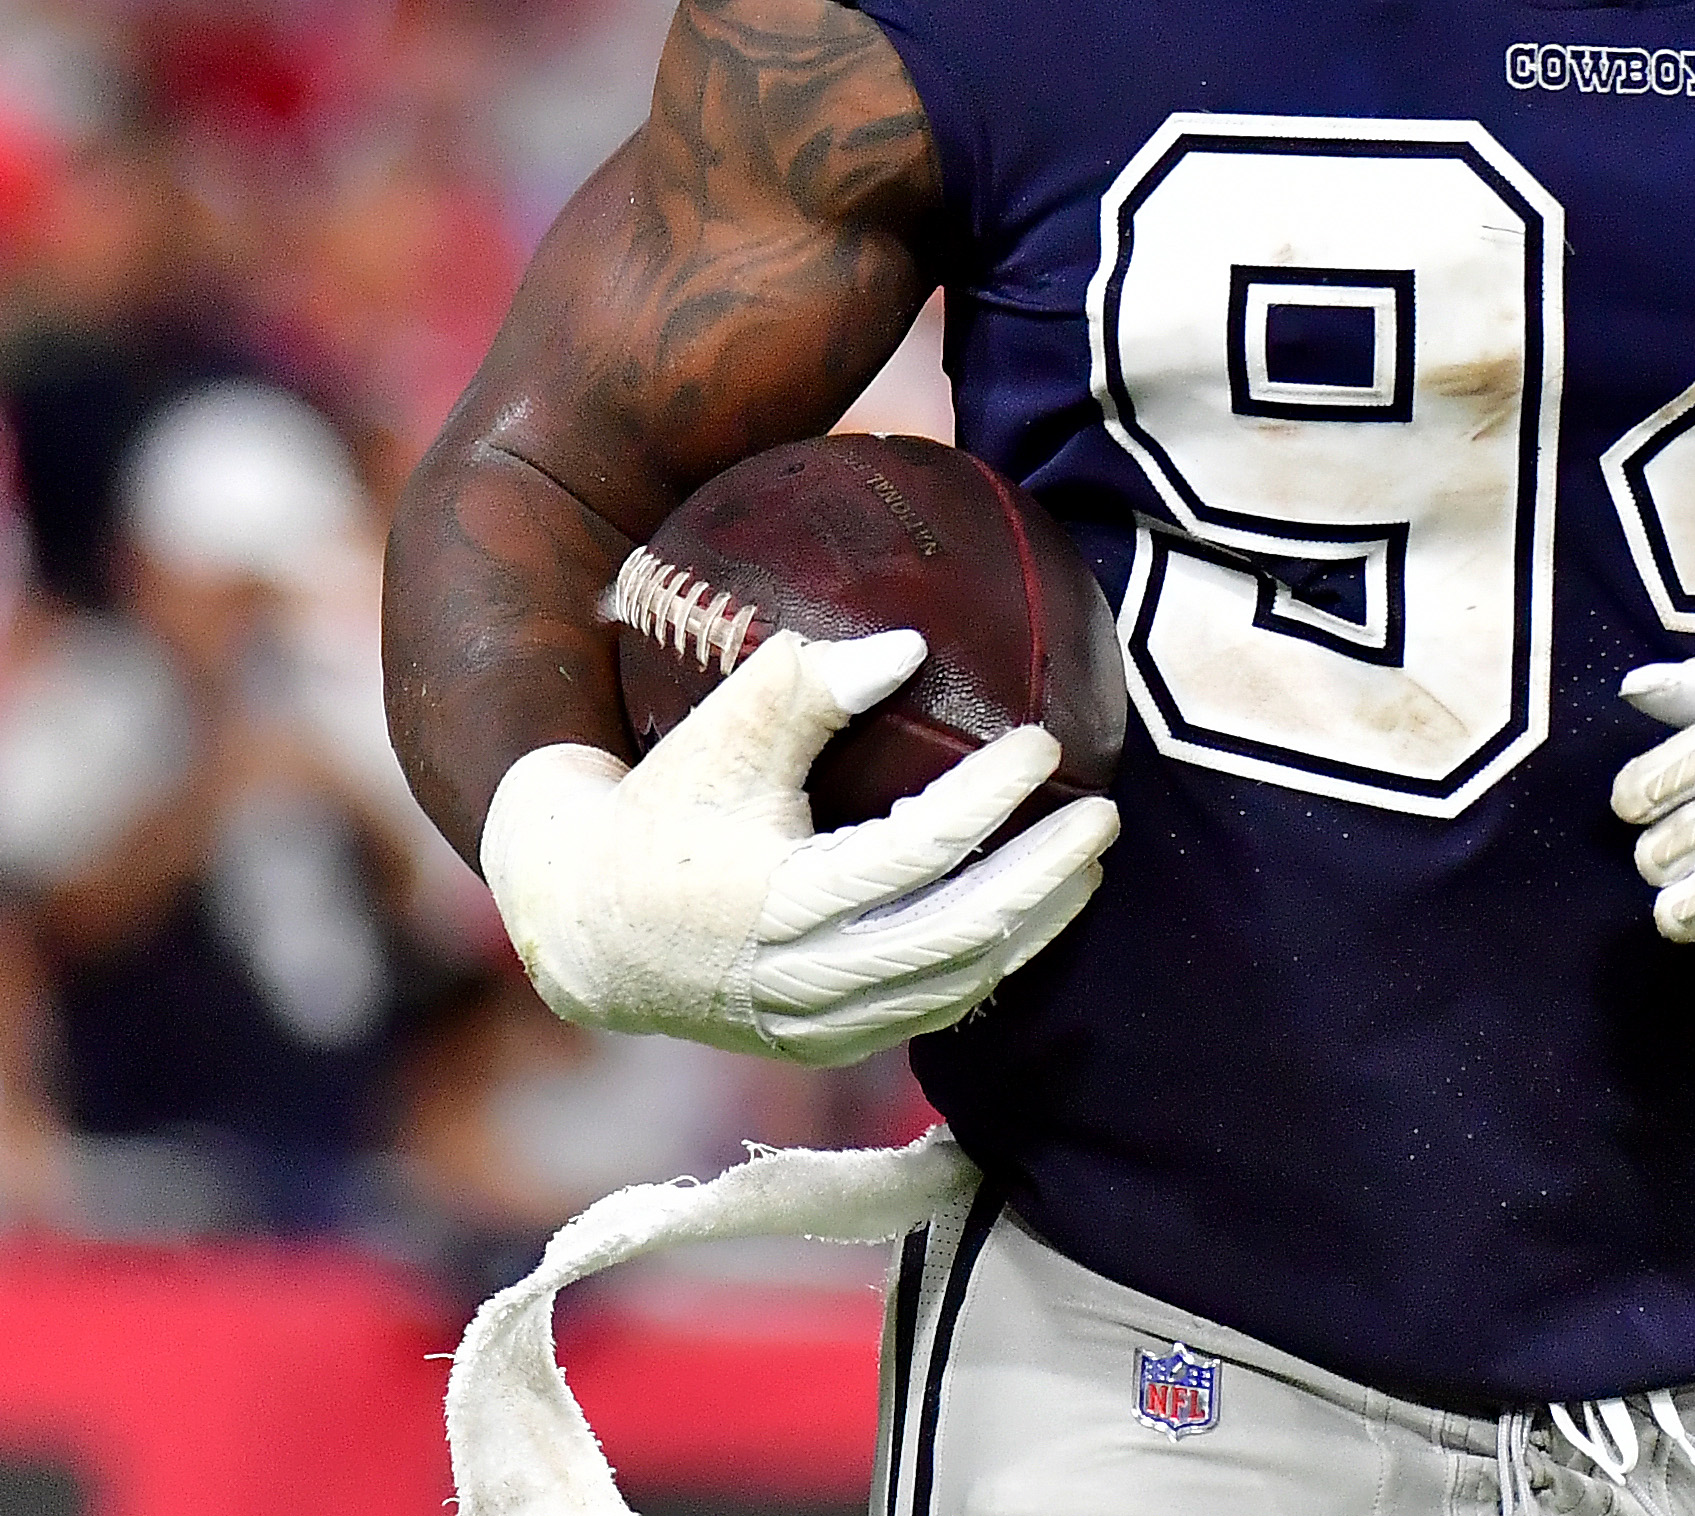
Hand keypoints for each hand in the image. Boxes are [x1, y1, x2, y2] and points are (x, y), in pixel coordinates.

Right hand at [479, 626, 1115, 1065]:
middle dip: (1043, 876)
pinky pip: (930, 1013)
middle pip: (956, 935)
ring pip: (953, 985)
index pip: (913, 854)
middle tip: (1105, 814)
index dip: (988, 800)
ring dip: (1034, 924)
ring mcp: (814, 1026)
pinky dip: (991, 966)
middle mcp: (799, 978)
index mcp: (774, 902)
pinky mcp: (825, 1048)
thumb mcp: (719, 737)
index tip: (1043, 744)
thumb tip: (910, 647)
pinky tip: (1034, 917)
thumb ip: (807, 687)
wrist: (589, 931)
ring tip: (1088, 861)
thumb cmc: (662, 812)